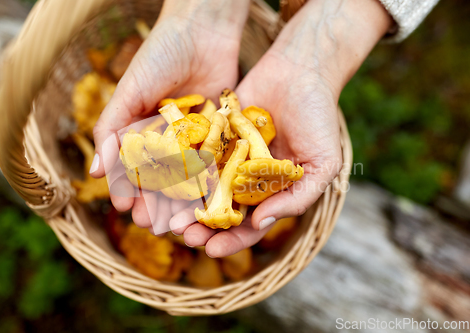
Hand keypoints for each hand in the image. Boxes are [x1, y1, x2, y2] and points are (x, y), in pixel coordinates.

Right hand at [90, 0, 249, 227]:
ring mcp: (195, 140)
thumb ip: (110, 131)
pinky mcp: (221, 135)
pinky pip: (215, 163)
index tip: (126, 208)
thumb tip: (93, 173)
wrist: (202, 31)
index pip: (132, 169)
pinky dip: (211, 184)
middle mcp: (167, 141)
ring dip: (183, 202)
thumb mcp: (129, 92)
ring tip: (181, 223)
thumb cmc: (158, 56)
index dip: (128, 189)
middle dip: (156, 203)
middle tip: (153, 224)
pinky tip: (209, 203)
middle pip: (160, 179)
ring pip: (188, 178)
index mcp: (141, 132)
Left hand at [174, 0, 392, 256]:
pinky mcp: (214, 135)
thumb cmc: (318, 118)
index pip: (251, 225)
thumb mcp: (322, 163)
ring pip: (204, 187)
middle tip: (183, 236)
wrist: (300, 70)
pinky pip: (196, 155)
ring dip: (187, 204)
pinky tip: (166, 180)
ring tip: (169, 216)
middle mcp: (248, 179)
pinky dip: (182, 169)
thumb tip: (261, 224)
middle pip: (222, 211)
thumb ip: (298, 197)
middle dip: (203, 227)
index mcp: (272, 192)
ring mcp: (229, 157)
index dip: (233, 241)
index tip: (212, 250)